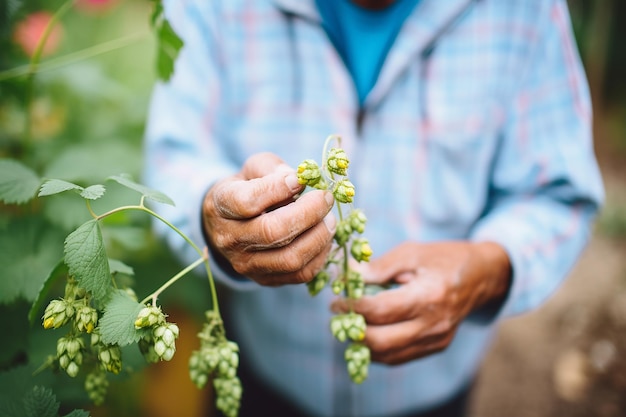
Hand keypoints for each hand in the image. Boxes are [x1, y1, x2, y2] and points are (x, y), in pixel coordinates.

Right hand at [202, 152, 335, 285]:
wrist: (230, 225)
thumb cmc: (247, 189)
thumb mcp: (253, 170)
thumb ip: (273, 168)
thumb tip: (300, 179)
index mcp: (220, 205)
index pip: (247, 201)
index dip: (278, 189)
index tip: (300, 179)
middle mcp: (229, 239)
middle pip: (272, 232)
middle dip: (308, 213)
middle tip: (326, 198)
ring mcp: (246, 264)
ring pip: (290, 258)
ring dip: (319, 237)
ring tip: (329, 219)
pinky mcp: (264, 280)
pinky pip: (300, 274)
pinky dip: (320, 255)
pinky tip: (323, 237)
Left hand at [332, 241, 510, 364]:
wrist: (482, 276)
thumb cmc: (444, 259)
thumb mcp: (412, 253)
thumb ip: (379, 267)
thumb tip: (348, 276)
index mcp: (428, 296)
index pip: (381, 311)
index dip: (353, 307)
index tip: (337, 300)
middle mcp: (434, 324)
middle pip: (382, 341)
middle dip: (353, 330)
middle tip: (339, 314)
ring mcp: (437, 339)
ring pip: (388, 355)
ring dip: (362, 343)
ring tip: (349, 323)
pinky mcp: (436, 347)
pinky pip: (399, 357)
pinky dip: (378, 349)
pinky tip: (368, 331)